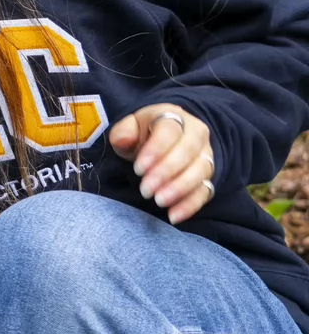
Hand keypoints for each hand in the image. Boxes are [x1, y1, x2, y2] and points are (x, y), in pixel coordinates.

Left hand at [108, 103, 216, 223]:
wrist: (166, 138)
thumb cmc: (143, 134)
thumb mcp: (129, 128)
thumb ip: (123, 132)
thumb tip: (123, 141)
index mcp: (174, 117)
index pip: (170, 130)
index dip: (156, 150)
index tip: (138, 169)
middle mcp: (196, 134)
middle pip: (188, 151)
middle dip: (166, 172)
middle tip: (145, 190)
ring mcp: (206, 155)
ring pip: (201, 171)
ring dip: (180, 189)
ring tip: (159, 201)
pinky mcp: (209, 176)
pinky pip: (206, 191)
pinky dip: (191, 205)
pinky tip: (174, 216)